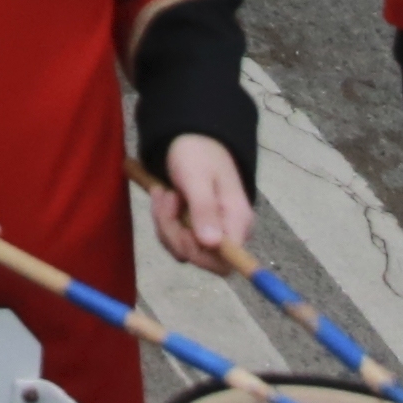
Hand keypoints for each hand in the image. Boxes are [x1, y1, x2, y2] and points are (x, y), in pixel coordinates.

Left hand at [146, 134, 258, 273]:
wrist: (189, 139)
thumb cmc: (197, 154)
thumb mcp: (197, 178)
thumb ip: (204, 210)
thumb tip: (211, 245)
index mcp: (237, 222)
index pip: (225, 263)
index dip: (199, 255)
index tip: (181, 231)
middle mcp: (228, 232)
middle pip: (199, 257)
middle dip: (174, 232)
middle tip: (167, 199)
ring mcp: (212, 232)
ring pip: (182, 249)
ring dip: (166, 222)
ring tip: (165, 193)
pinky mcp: (196, 229)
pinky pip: (176, 239)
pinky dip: (164, 220)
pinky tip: (165, 197)